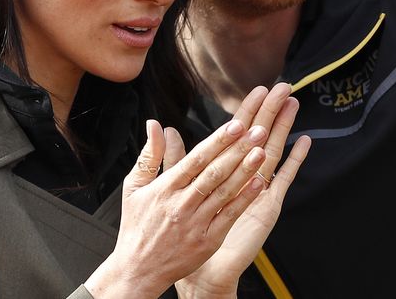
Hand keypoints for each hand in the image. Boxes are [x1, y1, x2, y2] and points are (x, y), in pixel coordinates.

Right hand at [84, 116, 268, 297]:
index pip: (196, 159)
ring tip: (261, 151)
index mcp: (165, 188)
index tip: (235, 125)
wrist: (138, 270)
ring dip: (245, 170)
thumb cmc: (136, 226)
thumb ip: (150, 154)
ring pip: (224, 192)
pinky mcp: (208, 241)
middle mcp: (182, 204)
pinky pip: (229, 216)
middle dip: (237, 149)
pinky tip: (258, 184)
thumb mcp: (134, 186)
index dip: (217, 141)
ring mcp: (196, 224)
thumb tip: (155, 125)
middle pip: (214, 172)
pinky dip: (244, 199)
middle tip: (257, 130)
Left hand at [173, 83, 310, 298]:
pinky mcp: (267, 207)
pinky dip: (294, 161)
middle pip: (259, 136)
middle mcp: (243, 176)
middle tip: (282, 86)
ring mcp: (257, 190)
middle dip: (270, 110)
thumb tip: (163, 128)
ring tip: (292, 103)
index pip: (237, 132)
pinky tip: (304, 142)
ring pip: (273, 150)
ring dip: (283, 127)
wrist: (200, 268)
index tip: (257, 89)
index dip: (247, 110)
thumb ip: (174, 157)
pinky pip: (283, 180)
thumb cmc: (187, 228)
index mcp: (223, 169)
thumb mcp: (174, 187)